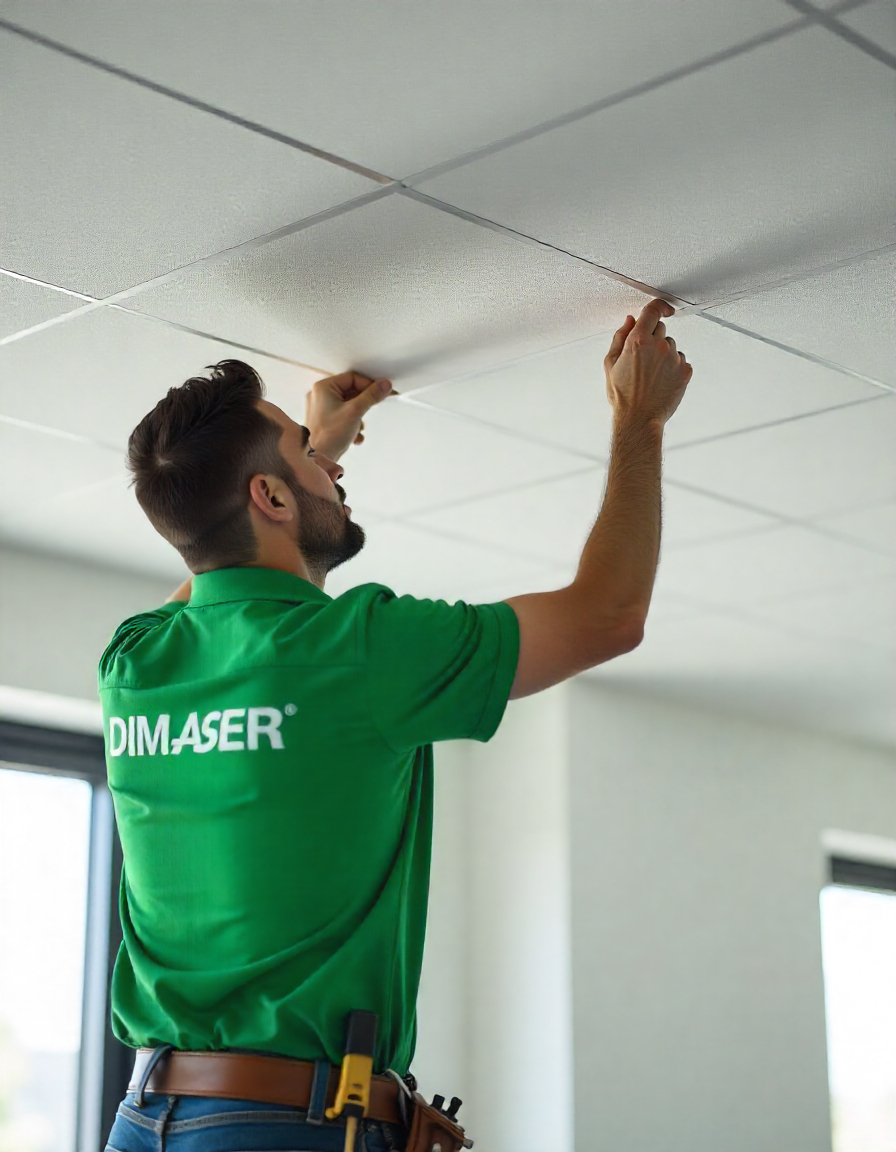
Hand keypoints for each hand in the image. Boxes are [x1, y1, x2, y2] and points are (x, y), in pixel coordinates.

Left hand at [304, 371, 397, 460]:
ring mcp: (321, 409)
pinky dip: (352, 424)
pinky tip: (354, 435)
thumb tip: (384, 385)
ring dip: (358, 416)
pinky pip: (343, 416)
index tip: (381, 391)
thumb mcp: (355, 412)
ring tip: (358, 427)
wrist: (317, 459)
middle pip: (351, 391)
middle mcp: (320, 396)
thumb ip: (371, 396)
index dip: (369, 385)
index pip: (352, 378)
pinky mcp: (325, 421)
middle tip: (373, 408)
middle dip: (363, 404)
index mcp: (323, 388)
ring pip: (349, 405)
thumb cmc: (328, 436)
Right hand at [604, 299, 691, 425]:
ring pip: (672, 346)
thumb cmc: (622, 396)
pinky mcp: (685, 371)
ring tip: (651, 375)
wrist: (638, 419)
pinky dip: (673, 367)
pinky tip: (661, 381)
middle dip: (653, 338)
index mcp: (638, 340)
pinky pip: (681, 360)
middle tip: (643, 359)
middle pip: (661, 329)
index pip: (653, 310)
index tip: (664, 309)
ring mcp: (674, 358)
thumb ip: (620, 337)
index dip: (659, 306)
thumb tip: (629, 321)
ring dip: (664, 354)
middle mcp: (659, 346)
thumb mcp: (611, 364)